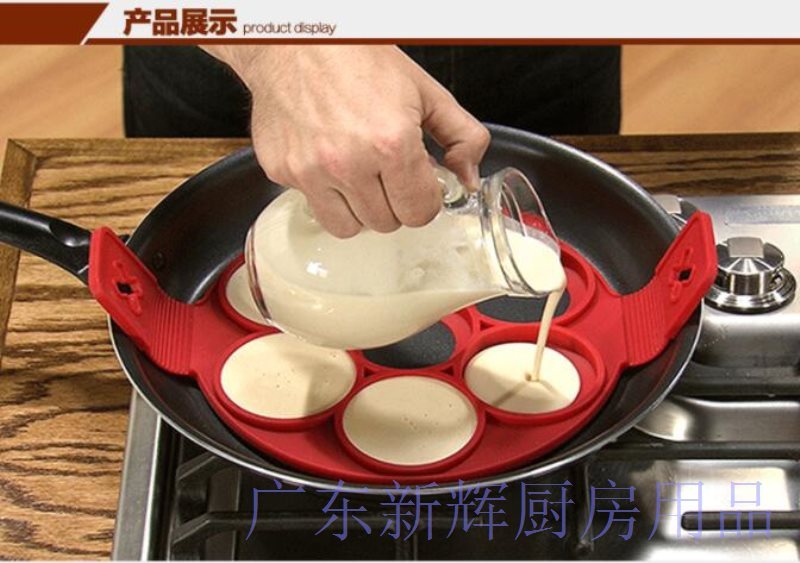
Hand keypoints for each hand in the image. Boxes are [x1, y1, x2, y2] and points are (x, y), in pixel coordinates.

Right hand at [205, 45, 489, 237]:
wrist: (296, 42)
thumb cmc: (359, 59)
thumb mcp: (425, 91)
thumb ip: (461, 136)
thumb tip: (468, 179)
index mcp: (391, 144)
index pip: (419, 212)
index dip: (425, 199)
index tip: (419, 183)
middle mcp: (348, 164)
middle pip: (386, 223)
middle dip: (394, 202)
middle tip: (389, 172)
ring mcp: (311, 172)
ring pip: (349, 227)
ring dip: (361, 208)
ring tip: (361, 173)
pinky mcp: (283, 172)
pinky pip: (314, 206)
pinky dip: (326, 193)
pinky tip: (329, 161)